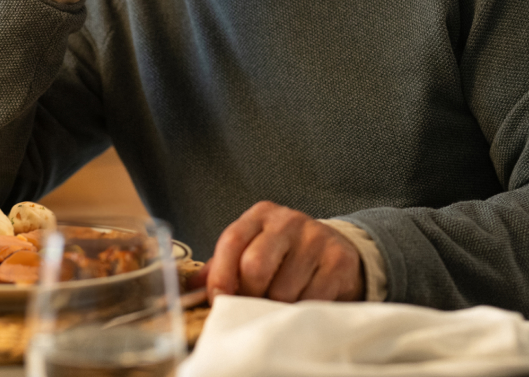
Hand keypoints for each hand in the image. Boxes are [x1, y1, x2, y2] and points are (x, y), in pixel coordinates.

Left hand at [193, 201, 364, 302]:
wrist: (337, 251)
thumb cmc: (284, 256)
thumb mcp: (253, 250)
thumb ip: (221, 266)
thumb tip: (190, 288)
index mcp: (260, 215)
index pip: (231, 241)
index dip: (220, 275)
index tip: (217, 300)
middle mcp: (288, 221)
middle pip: (255, 266)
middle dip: (248, 295)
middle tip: (252, 306)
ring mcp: (316, 238)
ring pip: (283, 290)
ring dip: (276, 308)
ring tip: (279, 305)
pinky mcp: (339, 261)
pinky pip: (311, 299)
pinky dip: (301, 311)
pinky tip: (302, 305)